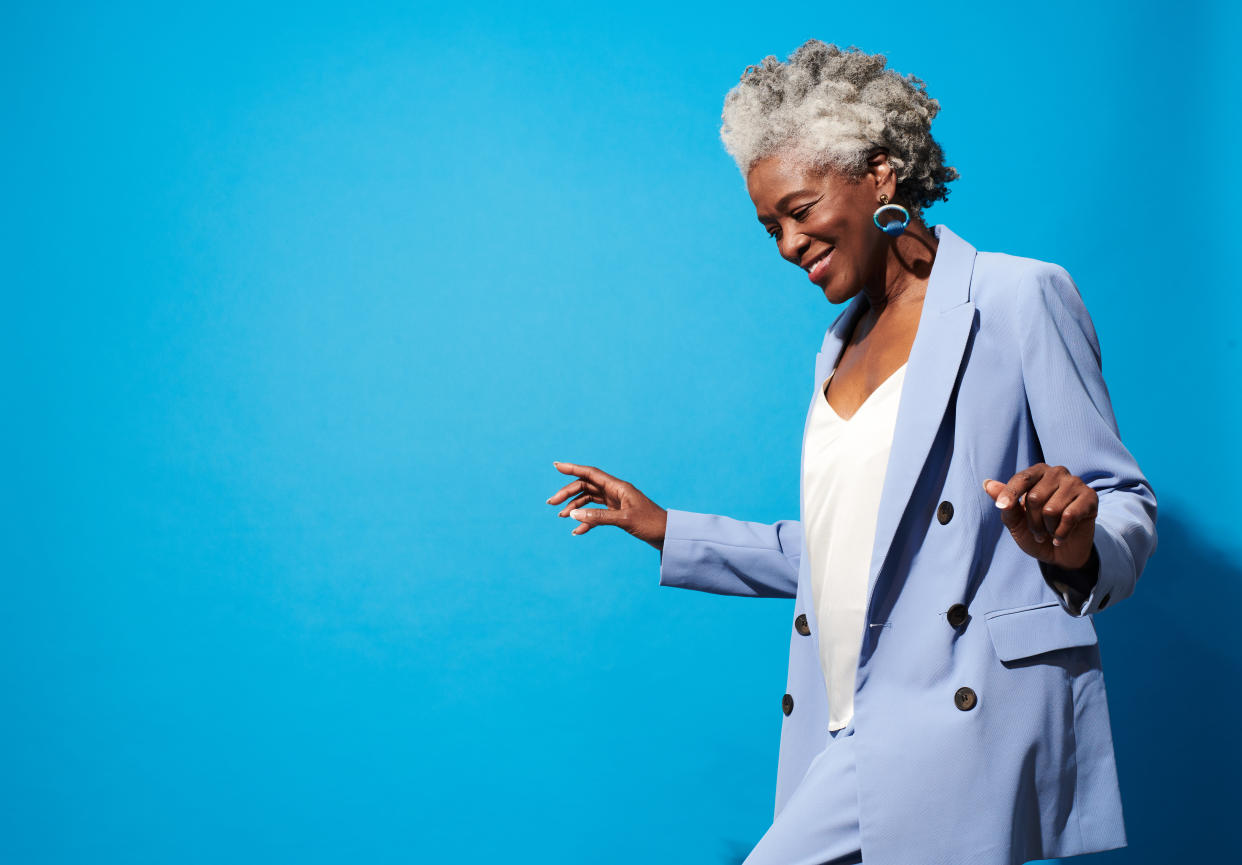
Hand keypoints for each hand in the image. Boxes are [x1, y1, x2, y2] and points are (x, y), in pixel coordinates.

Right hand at [546, 461, 667, 549]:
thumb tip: (573, 515)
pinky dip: (586, 521)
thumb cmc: (651, 524)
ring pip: (589, 500)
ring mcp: (616, 502)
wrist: (669, 535)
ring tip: (561, 517)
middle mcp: (616, 491)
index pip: (590, 473)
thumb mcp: (624, 520)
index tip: (556, 465)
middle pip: (586, 486)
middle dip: (568, 493)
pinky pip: (597, 514)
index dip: (572, 468)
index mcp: (618, 487)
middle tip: (552, 504)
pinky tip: (577, 531)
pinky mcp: (618, 514)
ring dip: (575, 507)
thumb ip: (598, 517)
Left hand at [982, 464, 1097, 570]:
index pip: (1021, 479)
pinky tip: (1061, 536)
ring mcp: (1075, 483)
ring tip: (1050, 531)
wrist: (1061, 553)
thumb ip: (1006, 504)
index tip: (1001, 507)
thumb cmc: (1036, 532)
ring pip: (1051, 509)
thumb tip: (987, 484)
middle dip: (1032, 522)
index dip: (1009, 494)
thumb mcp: (1015, 522)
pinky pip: (1070, 516)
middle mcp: (1057, 473)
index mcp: (1037, 472)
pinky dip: (1061, 532)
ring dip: (1047, 528)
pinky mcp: (1090, 497)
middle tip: (1038, 532)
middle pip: (1034, 497)